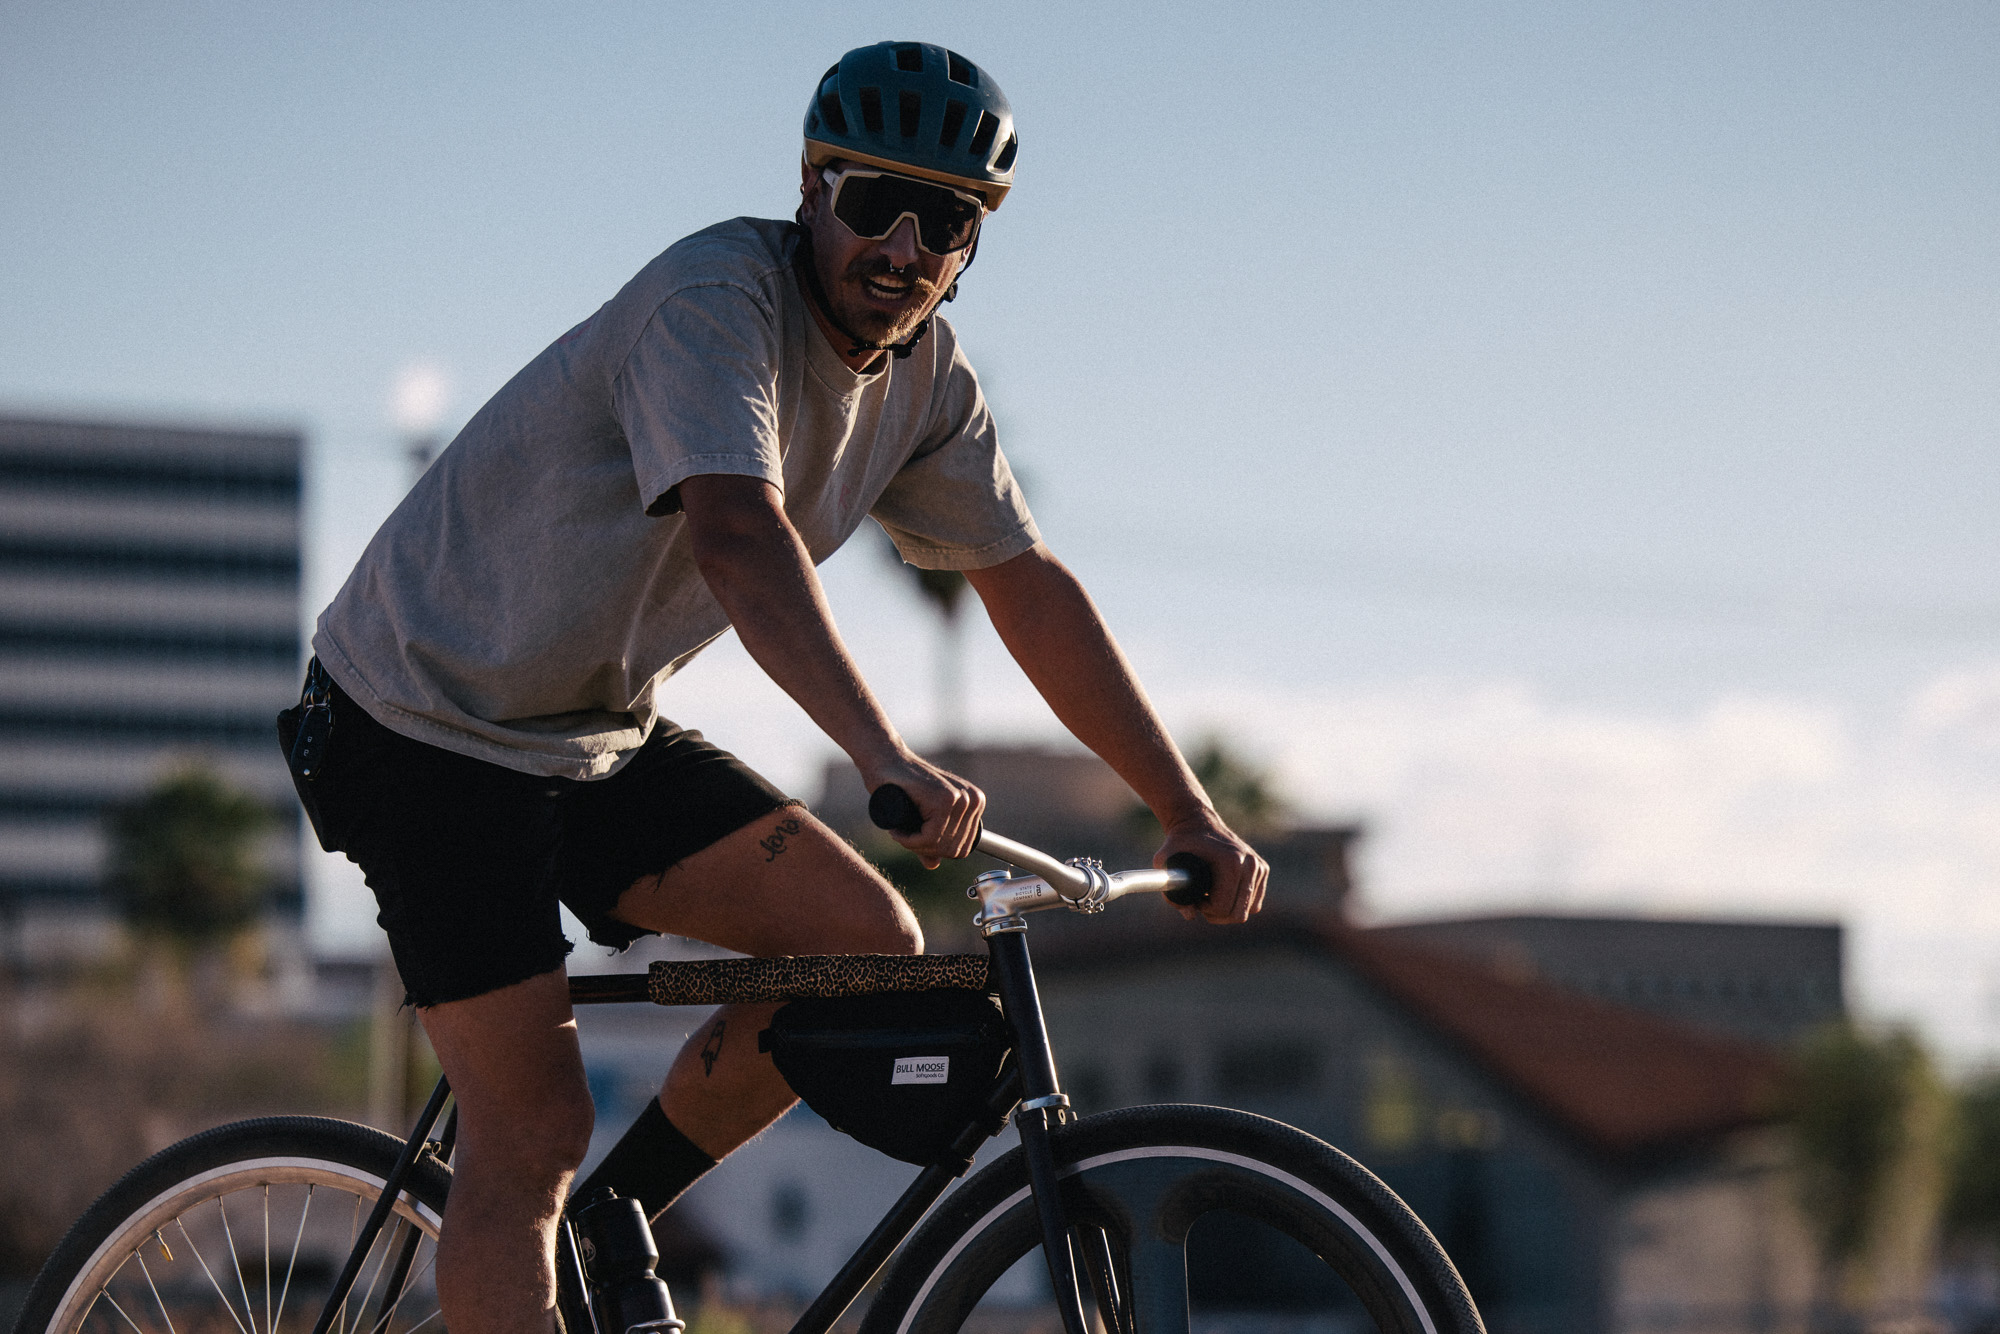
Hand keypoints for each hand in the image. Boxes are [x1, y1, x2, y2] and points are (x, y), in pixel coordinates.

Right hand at [859, 753, 984, 867]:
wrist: (886, 760)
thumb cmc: (902, 787)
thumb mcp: (921, 817)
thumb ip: (930, 839)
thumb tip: (934, 865)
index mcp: (976, 803)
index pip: (961, 848)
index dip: (935, 851)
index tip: (914, 840)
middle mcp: (973, 800)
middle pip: (953, 850)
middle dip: (924, 849)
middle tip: (903, 835)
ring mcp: (961, 799)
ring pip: (940, 845)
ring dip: (914, 844)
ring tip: (900, 830)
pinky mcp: (945, 799)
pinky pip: (930, 837)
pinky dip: (910, 840)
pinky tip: (897, 829)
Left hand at [1156, 812, 1266, 924]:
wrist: (1198, 824)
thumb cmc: (1180, 843)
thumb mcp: (1164, 861)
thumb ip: (1171, 892)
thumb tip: (1190, 916)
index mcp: (1231, 862)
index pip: (1223, 907)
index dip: (1204, 909)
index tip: (1194, 897)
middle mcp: (1250, 864)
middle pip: (1239, 914)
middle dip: (1217, 914)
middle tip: (1202, 901)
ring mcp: (1259, 866)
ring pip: (1248, 910)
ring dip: (1228, 909)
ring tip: (1210, 894)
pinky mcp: (1263, 869)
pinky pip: (1254, 902)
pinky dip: (1239, 903)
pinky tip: (1222, 891)